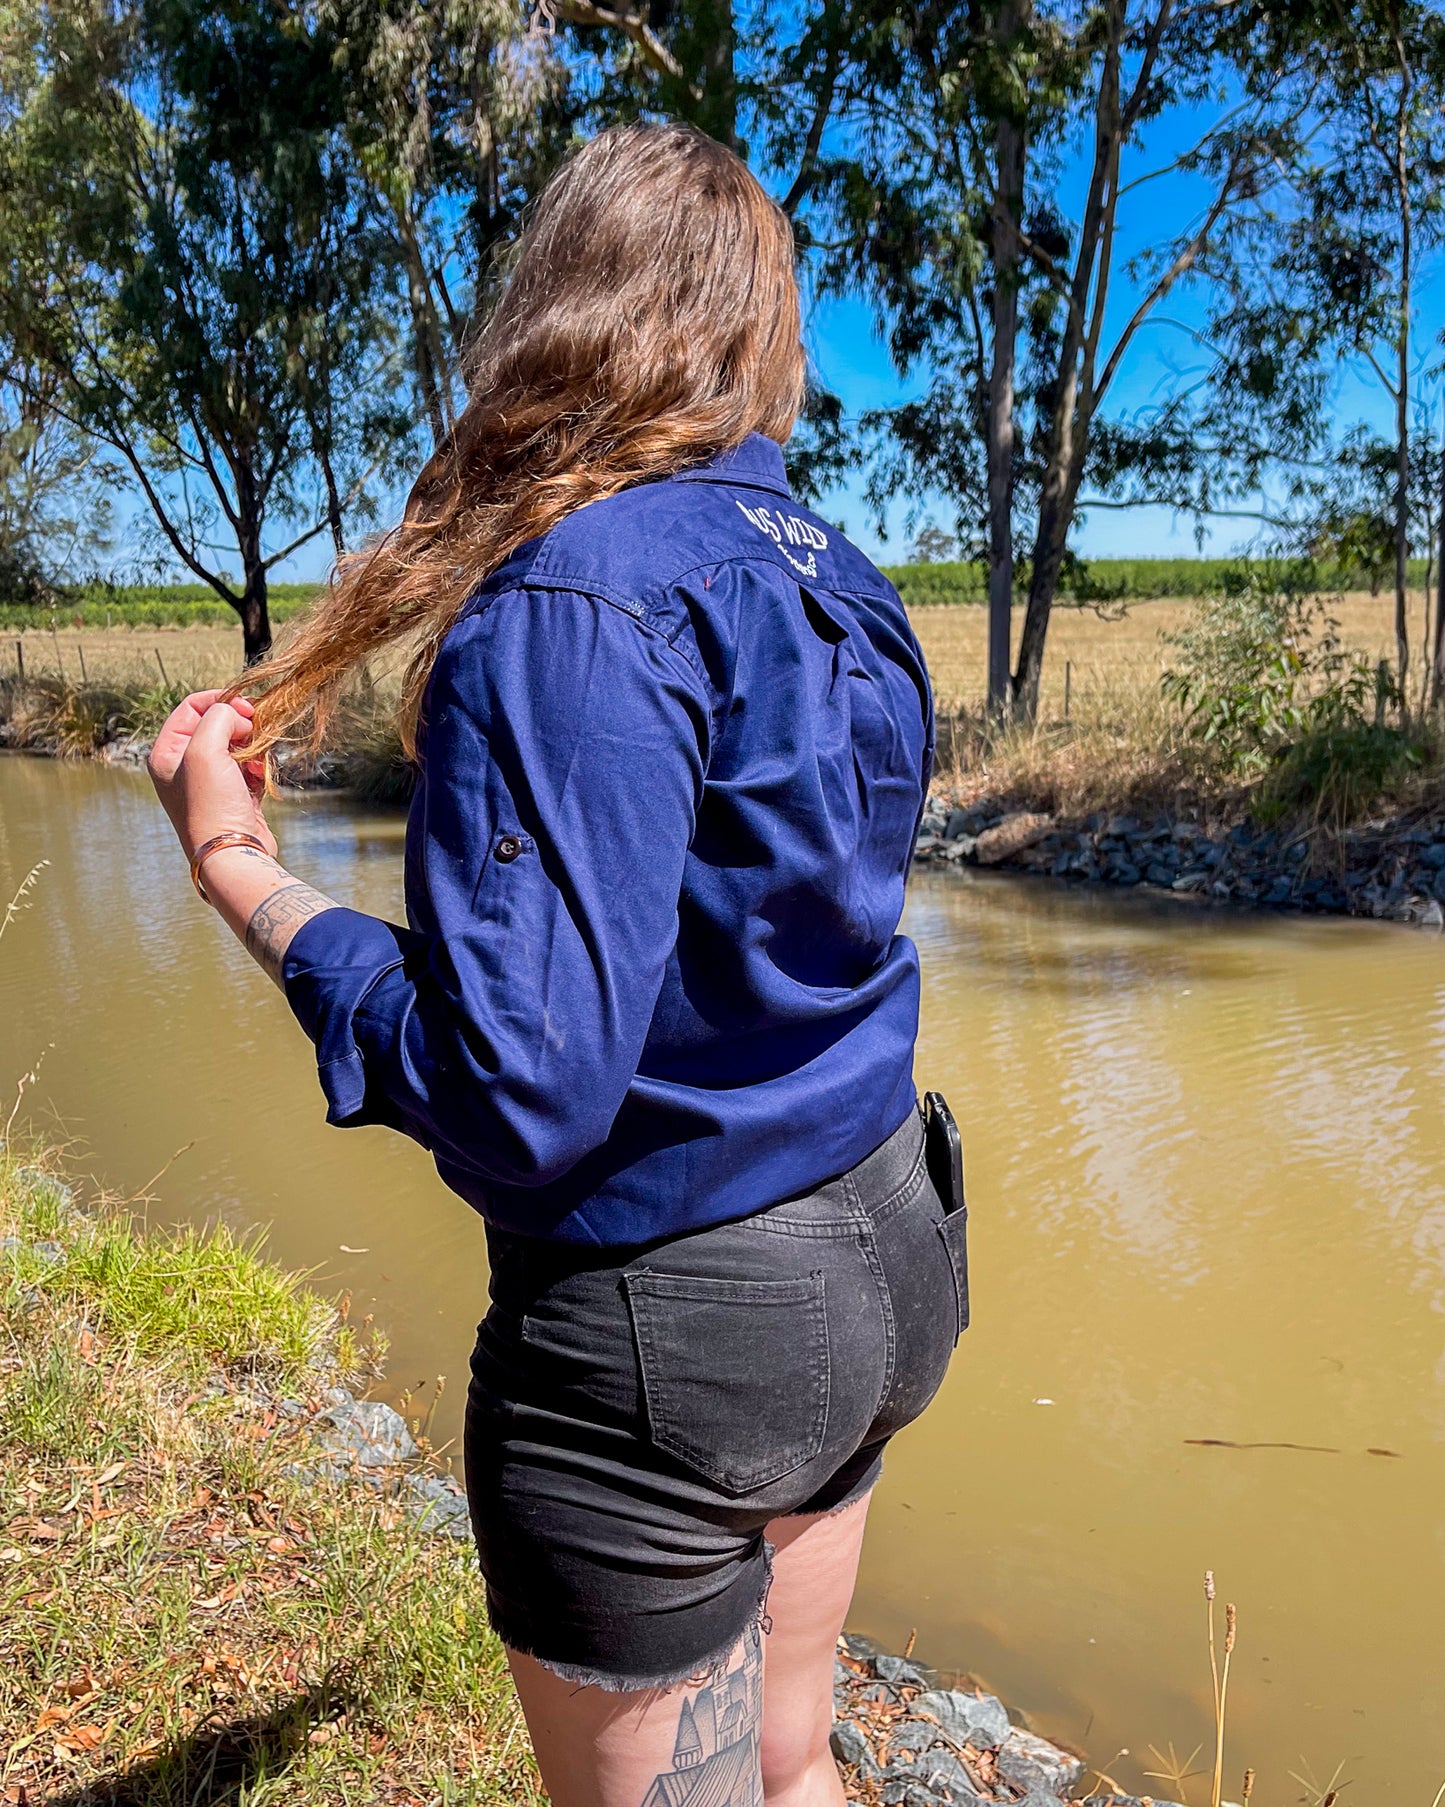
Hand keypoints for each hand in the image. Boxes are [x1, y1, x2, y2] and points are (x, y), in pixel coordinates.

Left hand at [147, 690, 276, 861]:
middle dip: (239, 725)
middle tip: (255, 731)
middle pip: (215, 725)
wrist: (234, 854)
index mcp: (165, 754)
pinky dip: (258, 767)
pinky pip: (248, 767)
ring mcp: (208, 782)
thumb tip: (238, 716)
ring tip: (258, 760)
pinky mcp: (232, 796)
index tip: (247, 708)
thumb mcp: (205, 750)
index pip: (191, 707)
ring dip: (252, 747)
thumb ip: (218, 717)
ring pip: (235, 745)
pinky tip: (260, 777)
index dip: (220, 700)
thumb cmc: (211, 805)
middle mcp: (183, 767)